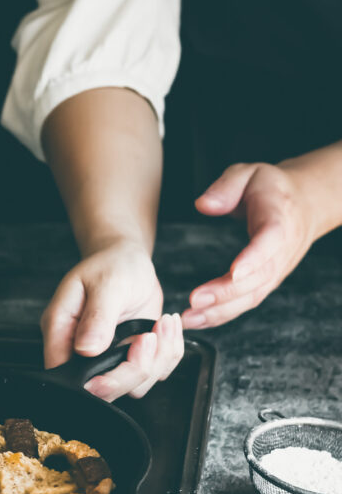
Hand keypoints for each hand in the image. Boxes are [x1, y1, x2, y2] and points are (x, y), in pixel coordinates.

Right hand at [41, 239, 184, 400]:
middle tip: (148, 337)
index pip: (66, 374)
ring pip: (133, 387)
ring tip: (163, 325)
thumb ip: (98, 316)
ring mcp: (108, 358)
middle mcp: (82, 351)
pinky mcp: (131, 358)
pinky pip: (154, 374)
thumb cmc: (112, 265)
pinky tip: (167, 328)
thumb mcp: (106, 283)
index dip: (95, 379)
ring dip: (157, 360)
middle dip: (134, 370)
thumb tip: (87, 348)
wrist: (129, 261)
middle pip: (102, 390)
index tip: (125, 354)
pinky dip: (169, 355)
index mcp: (62, 331)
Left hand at [182, 162, 317, 329]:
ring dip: (220, 311)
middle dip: (226, 292)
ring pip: (252, 296)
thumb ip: (226, 187)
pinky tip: (198, 320)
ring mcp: (276, 270)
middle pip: (258, 277)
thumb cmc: (271, 189)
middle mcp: (281, 250)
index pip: (270, 241)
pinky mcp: (266, 282)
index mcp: (279, 219)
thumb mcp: (248, 173)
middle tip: (195, 300)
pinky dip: (222, 314)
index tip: (234, 272)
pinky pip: (246, 302)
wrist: (303, 204)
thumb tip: (203, 205)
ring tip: (190, 319)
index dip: (254, 258)